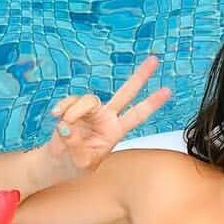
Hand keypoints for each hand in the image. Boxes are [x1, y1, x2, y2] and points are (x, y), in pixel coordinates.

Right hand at [46, 55, 171, 172]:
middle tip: (154, 59)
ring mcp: (91, 110)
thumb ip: (76, 146)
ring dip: (75, 111)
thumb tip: (66, 126)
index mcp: (115, 131)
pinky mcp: (74, 107)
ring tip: (65, 124)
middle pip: (126, 93)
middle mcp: (107, 117)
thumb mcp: (81, 162)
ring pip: (89, 99)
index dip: (152, 103)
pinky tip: (56, 116)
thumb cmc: (76, 164)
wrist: (60, 162)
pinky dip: (63, 107)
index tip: (168, 91)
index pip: (137, 115)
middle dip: (140, 77)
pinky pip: (70, 101)